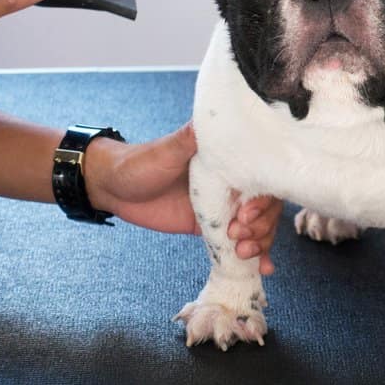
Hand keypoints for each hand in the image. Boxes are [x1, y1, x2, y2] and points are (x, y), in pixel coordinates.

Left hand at [84, 123, 282, 274]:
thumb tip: (217, 116)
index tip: (246, 212)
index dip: (264, 199)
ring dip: (260, 241)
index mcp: (228, 161)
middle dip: (262, 225)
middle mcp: (232, 183)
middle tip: (238, 234)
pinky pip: (241, 242)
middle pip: (268, 206)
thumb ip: (192, 138)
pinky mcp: (212, 228)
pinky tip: (262, 269)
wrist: (116, 189)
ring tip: (243, 252)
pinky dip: (256, 256)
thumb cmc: (142, 162)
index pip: (264, 177)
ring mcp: (225, 207)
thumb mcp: (168, 150)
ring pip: (260, 226)